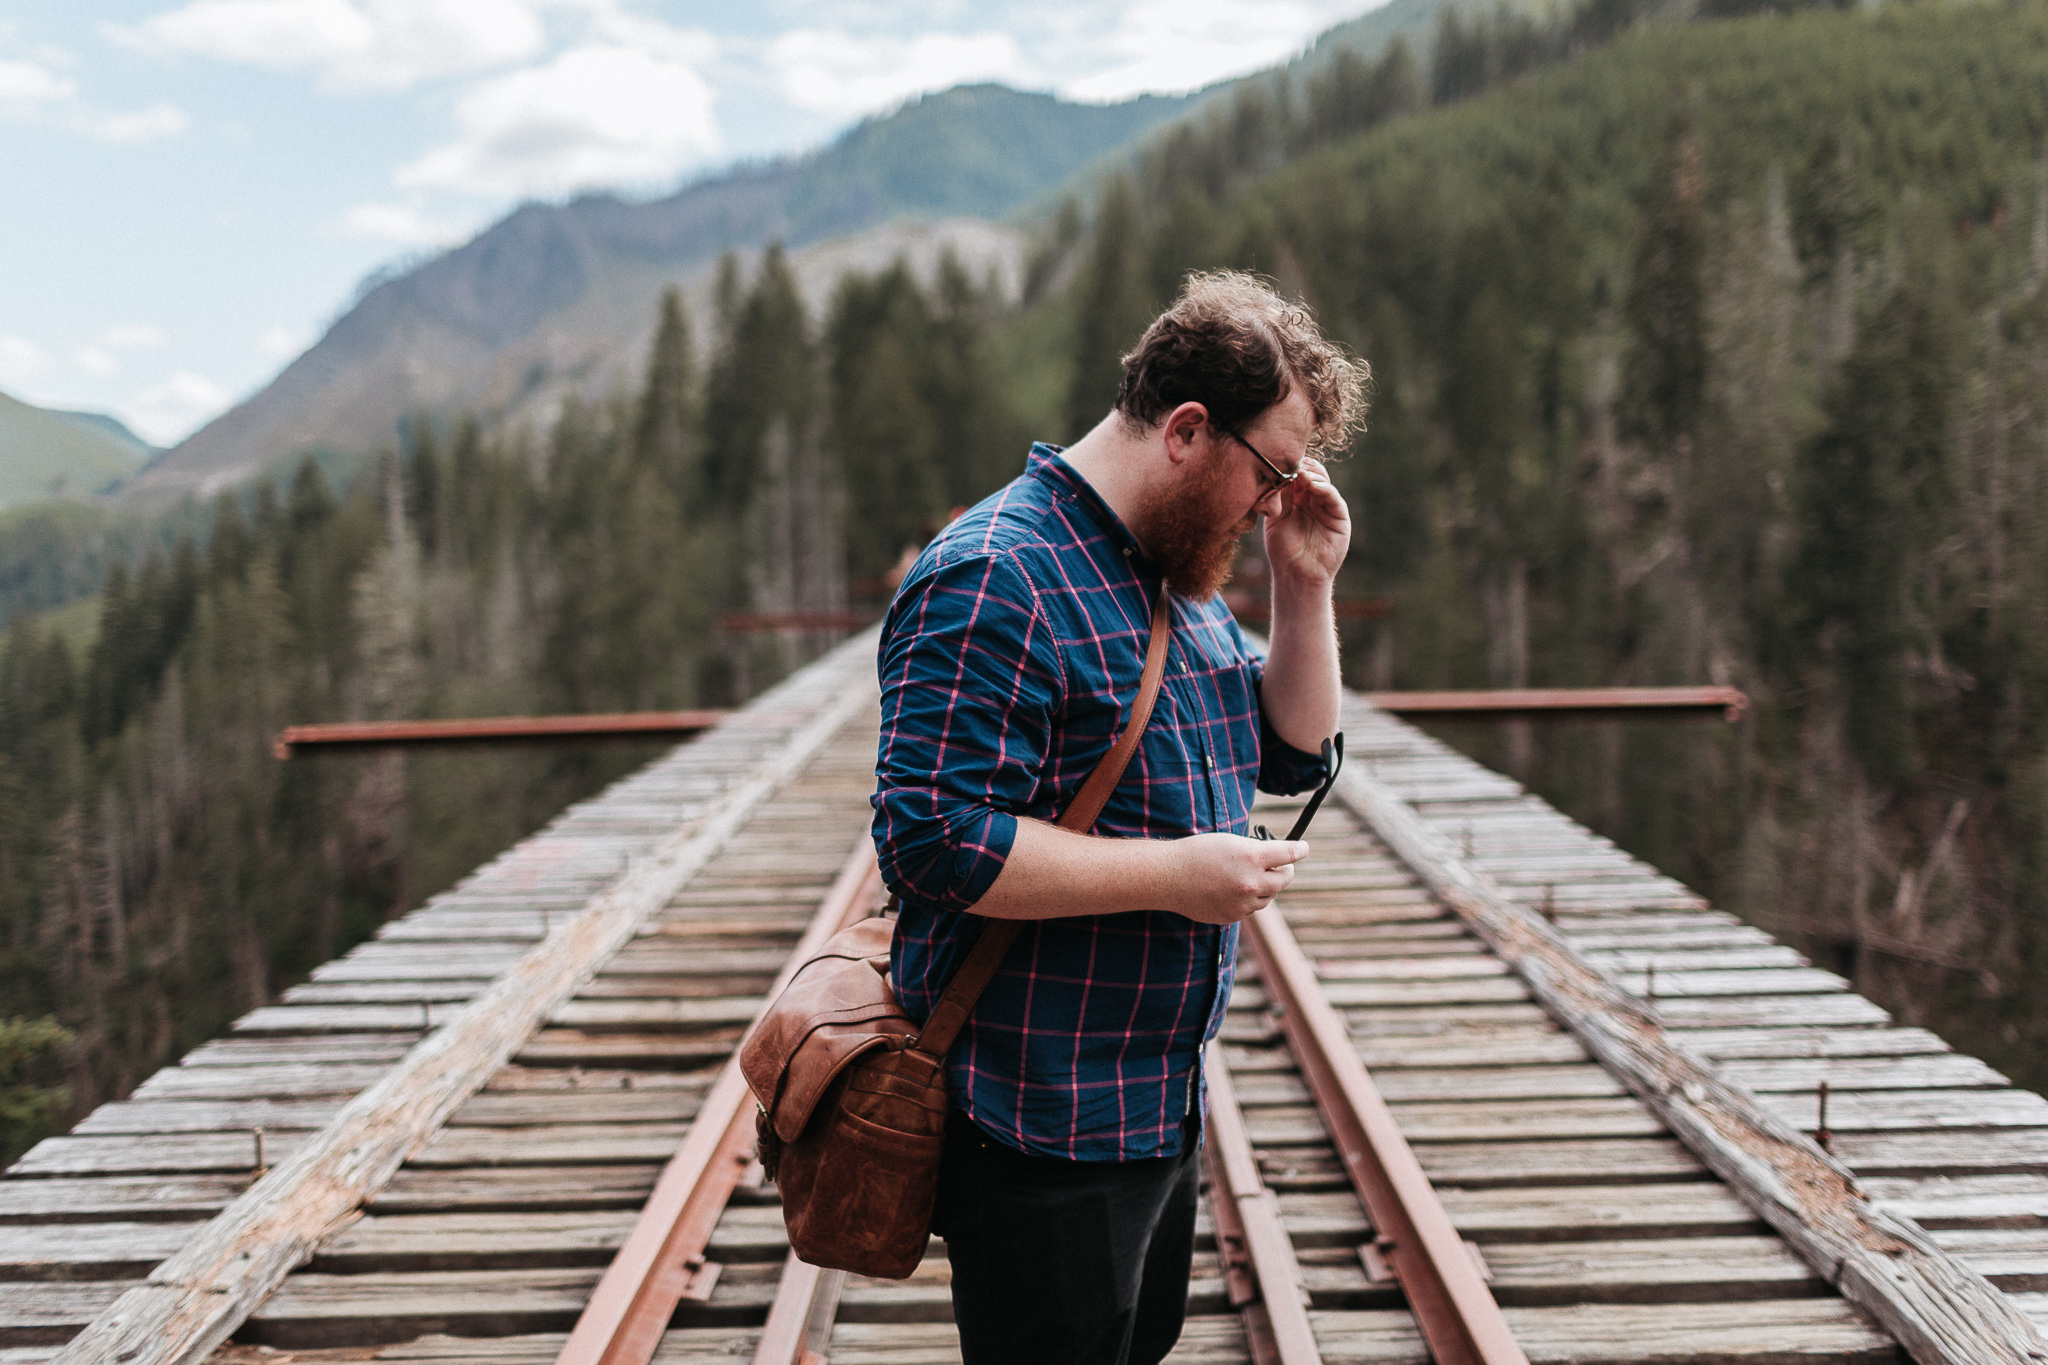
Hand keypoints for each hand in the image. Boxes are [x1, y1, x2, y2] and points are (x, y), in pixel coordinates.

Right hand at [1170, 833, 1308, 923]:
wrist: (1168, 877)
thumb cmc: (1197, 853)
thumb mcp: (1230, 842)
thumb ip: (1256, 852)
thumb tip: (1276, 860)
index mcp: (1252, 857)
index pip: (1289, 854)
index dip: (1299, 849)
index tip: (1303, 848)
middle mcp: (1252, 882)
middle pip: (1285, 879)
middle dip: (1285, 871)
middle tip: (1281, 866)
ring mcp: (1243, 903)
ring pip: (1268, 897)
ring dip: (1265, 887)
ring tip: (1247, 876)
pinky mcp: (1233, 916)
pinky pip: (1251, 909)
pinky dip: (1248, 900)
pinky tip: (1231, 890)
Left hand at [1262, 456, 1349, 590]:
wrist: (1295, 575)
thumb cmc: (1282, 549)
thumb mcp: (1276, 517)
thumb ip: (1280, 495)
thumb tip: (1280, 469)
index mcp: (1298, 499)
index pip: (1297, 474)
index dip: (1290, 466)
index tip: (1280, 459)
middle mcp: (1314, 500)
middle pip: (1312, 473)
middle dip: (1302, 467)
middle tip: (1291, 464)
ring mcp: (1328, 508)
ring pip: (1323, 482)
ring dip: (1312, 475)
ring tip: (1300, 474)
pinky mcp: (1340, 518)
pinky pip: (1333, 497)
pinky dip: (1323, 488)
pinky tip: (1311, 485)